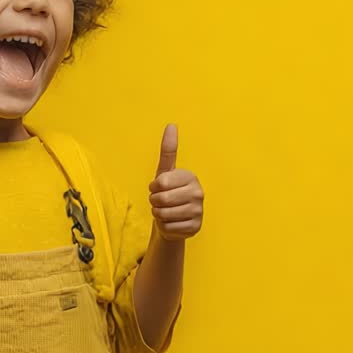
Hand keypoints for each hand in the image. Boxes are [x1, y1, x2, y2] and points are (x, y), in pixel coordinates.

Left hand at [148, 123, 203, 241]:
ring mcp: (198, 211)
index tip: (159, 188)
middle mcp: (198, 193)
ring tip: (166, 211)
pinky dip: (165, 227)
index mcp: (191, 177)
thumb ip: (169, 149)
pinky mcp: (195, 228)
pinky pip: (167, 227)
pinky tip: (172, 222)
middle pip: (161, 199)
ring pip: (163, 214)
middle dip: (154, 202)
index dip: (154, 187)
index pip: (160, 183)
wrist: (174, 218)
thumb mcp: (166, 172)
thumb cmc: (168, 192)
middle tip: (160, 202)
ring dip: (159, 214)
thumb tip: (171, 125)